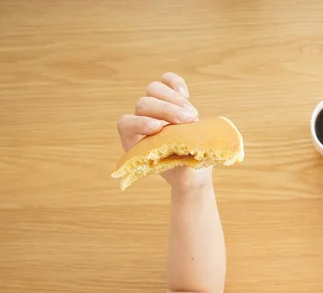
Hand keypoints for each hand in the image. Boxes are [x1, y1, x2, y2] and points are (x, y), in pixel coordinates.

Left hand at [116, 72, 213, 191]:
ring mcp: (156, 108)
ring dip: (174, 100)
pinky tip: (186, 94)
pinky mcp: (171, 99)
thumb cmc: (186, 175)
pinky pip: (168, 81)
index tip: (158, 128)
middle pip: (143, 103)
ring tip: (192, 116)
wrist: (194, 169)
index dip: (139, 123)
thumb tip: (183, 149)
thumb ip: (179, 164)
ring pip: (154, 90)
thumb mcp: (183, 177)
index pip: (125, 123)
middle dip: (166, 110)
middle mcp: (142, 122)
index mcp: (135, 142)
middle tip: (188, 120)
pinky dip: (176, 84)